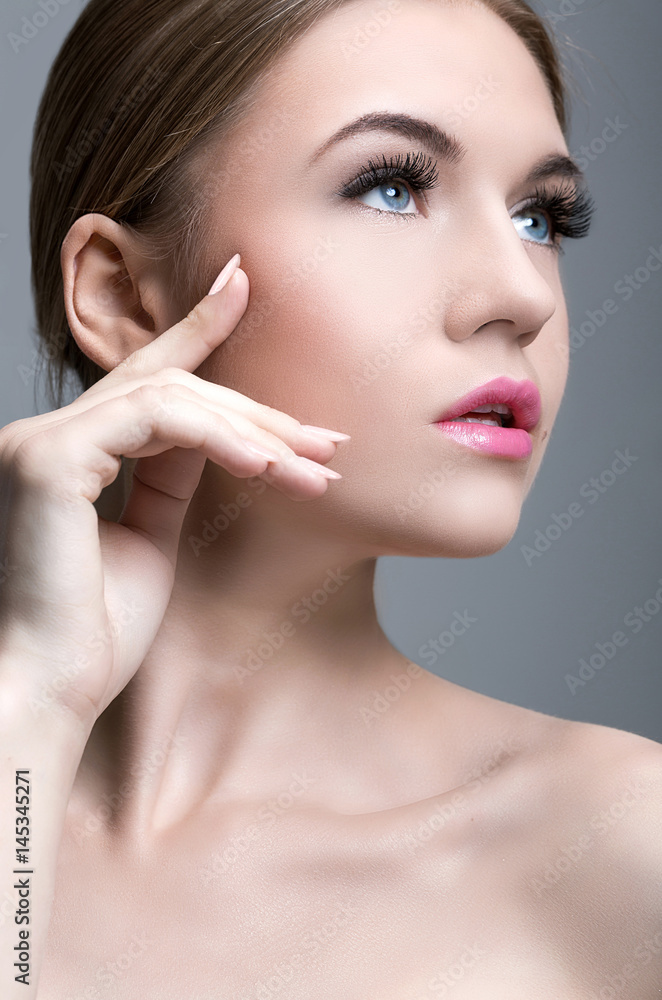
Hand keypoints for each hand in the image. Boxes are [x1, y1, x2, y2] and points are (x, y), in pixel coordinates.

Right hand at [0, 255, 349, 729]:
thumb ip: (172, 478)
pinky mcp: (48, 457)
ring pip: (169, 396)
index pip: (143, 378)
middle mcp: (47, 434)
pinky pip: (154, 421)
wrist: (52, 690)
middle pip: (171, 388)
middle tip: (328, 441)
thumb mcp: (150, 539)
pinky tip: (266, 466)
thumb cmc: (96, 632)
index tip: (243, 285)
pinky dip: (218, 437)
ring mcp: (41, 440)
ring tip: (313, 468)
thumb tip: (222, 436)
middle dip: (258, 413)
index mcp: (70, 451)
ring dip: (253, 431)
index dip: (195, 327)